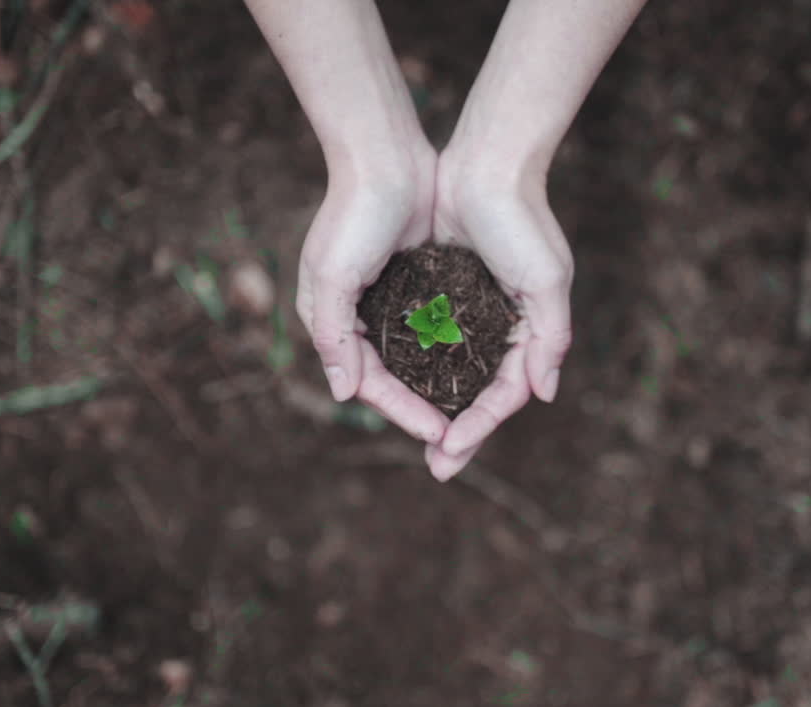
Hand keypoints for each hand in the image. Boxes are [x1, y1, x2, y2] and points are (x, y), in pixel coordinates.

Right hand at [296, 143, 450, 443]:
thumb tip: (341, 392)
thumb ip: (334, 335)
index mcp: (335, 321)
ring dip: (440, 391)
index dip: (403, 412)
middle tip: (455, 446)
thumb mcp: (332, 275)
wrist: (384, 156)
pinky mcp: (420, 282)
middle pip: (394, 381)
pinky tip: (478, 372)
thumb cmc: (352, 213)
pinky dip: (453, 354)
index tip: (440, 434)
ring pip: (417, 362)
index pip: (370, 383)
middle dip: (421, 414)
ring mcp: (391, 300)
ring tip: (470, 418)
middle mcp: (360, 318)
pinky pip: (436, 331)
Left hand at [423, 148, 573, 479]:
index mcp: (527, 329)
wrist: (488, 162)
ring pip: (452, 373)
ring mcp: (470, 309)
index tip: (451, 452)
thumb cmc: (522, 219)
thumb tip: (545, 394)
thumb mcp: (546, 279)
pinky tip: (400, 387)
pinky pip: (430, 340)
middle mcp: (500, 325)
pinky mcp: (442, 289)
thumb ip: (549, 337)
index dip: (481, 426)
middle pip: (479, 393)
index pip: (505, 394)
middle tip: (438, 469)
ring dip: (438, 406)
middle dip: (462, 433)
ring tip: (419, 438)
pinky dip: (419, 367)